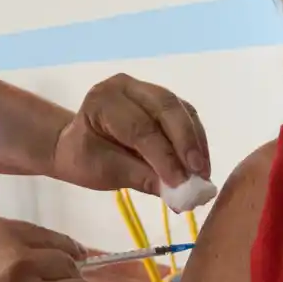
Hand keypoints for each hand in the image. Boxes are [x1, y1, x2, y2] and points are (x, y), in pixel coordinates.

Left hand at [51, 73, 210, 194]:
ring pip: (180, 109)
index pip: (139, 126)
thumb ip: (142, 178)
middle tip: (199, 174)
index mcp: (103, 101)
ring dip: (195, 143)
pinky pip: (186, 115)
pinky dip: (196, 140)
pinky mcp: (163, 100)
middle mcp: (127, 86)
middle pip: (165, 108)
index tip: (180, 183)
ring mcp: (147, 89)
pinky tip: (201, 163)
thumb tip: (180, 194)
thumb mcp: (104, 172)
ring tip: (203, 173)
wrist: (78, 144)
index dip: (163, 155)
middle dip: (186, 143)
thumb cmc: (85, 158)